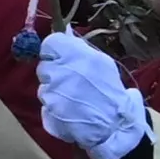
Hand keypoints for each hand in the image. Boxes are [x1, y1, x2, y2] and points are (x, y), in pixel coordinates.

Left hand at [29, 32, 149, 158]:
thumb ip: (80, 48)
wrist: (115, 124)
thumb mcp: (102, 62)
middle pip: (44, 66)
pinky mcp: (48, 114)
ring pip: (44, 88)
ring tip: (75, 99)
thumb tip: (65, 33)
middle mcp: (58, 74)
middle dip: (55, 72)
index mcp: (73, 56)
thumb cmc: (111, 91)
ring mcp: (51, 96)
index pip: (49, 44)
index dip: (55, 51)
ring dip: (55, 91)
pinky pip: (46, 107)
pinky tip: (72, 112)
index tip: (62, 58)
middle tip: (72, 81)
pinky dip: (56, 109)